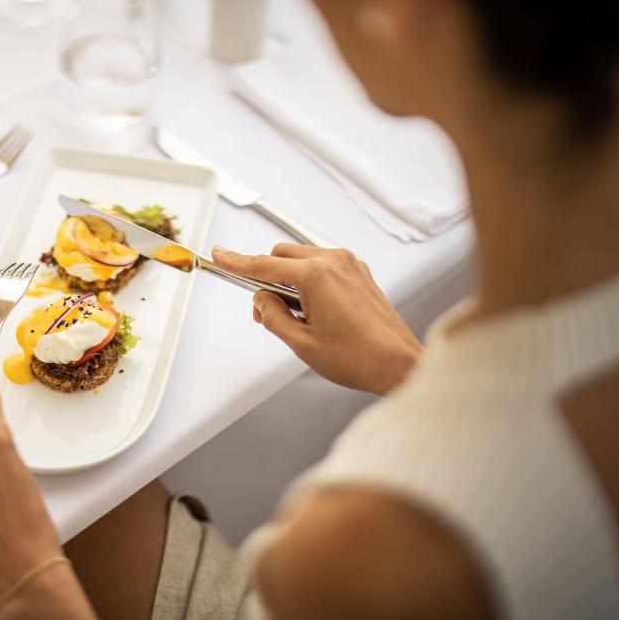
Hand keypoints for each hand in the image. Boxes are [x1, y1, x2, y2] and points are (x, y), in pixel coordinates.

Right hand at [212, 244, 422, 394]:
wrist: (398, 364)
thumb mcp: (301, 343)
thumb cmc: (359, 357)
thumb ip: (273, 317)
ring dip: (289, 281)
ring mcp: (349, 265)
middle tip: (266, 312)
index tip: (220, 256)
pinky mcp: (358, 273)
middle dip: (267, 279)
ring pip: (301, 260)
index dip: (237, 262)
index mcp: (316, 276)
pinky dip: (309, 282)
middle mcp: (334, 262)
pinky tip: (316, 311)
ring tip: (299, 318)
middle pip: (281, 255)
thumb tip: (261, 301)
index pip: (264, 265)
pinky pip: (322, 266)